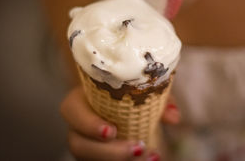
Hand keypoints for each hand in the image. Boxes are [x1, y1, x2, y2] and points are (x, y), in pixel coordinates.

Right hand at [60, 86, 179, 159]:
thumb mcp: (144, 90)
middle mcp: (78, 125)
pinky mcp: (94, 156)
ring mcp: (84, 144)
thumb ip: (160, 99)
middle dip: (107, 151)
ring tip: (148, 157)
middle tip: (138, 149)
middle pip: (78, 143)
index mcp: (81, 99)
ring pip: (87, 158)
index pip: (71, 110)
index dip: (87, 123)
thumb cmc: (130, 92)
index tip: (112, 131)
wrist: (126, 104)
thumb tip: (174, 117)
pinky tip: (149, 160)